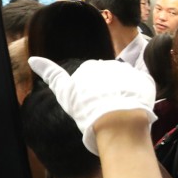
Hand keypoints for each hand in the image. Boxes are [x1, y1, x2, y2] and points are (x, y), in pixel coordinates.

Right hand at [28, 57, 155, 153]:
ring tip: (120, 108)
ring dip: (124, 91)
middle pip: (109, 77)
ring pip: (126, 80)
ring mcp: (128, 71)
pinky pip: (142, 85)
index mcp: (89, 67)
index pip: (89, 77)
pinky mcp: (145, 79)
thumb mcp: (63, 92)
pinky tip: (134, 105)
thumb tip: (33, 58)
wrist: (116, 119)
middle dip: (108, 89)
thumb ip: (51, 74)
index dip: (90, 92)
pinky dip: (139, 94)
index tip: (91, 103)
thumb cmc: (86, 109)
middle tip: (105, 107)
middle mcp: (109, 65)